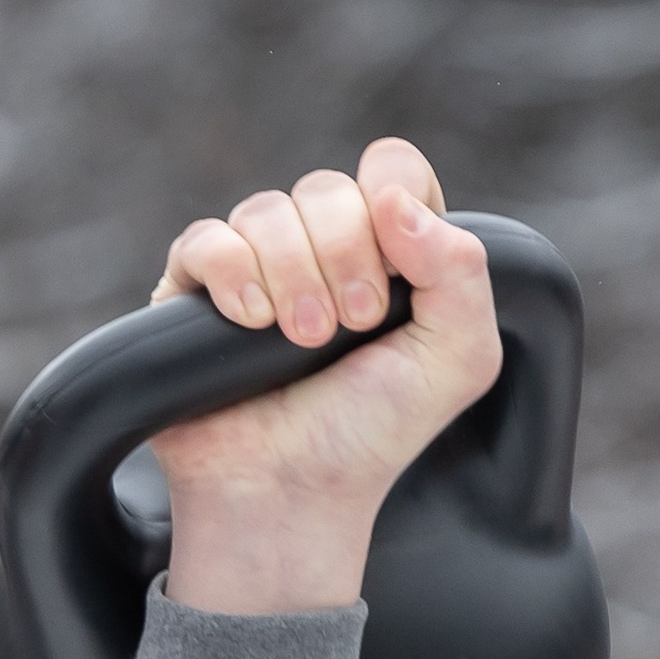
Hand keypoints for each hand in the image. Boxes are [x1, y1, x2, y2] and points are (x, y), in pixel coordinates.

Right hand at [150, 140, 503, 614]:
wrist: (293, 488)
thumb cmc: (374, 430)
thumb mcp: (458, 360)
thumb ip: (462, 272)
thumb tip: (395, 197)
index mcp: (392, 253)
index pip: (394, 169)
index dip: (396, 204)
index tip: (400, 277)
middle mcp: (324, 247)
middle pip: (330, 188)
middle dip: (347, 258)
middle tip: (351, 327)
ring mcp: (259, 262)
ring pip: (269, 210)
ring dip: (294, 277)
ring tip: (301, 342)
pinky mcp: (197, 285)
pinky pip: (207, 239)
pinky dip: (234, 276)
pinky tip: (250, 324)